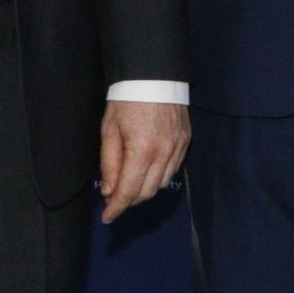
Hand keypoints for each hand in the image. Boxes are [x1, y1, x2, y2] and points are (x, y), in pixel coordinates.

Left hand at [97, 100, 189, 223]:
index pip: (129, 190)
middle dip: (129, 201)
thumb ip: (110, 163)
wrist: (154, 75)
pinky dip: (159, 177)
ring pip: (162, 184)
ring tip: (130, 187)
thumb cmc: (126, 100)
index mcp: (142, 149)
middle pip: (147, 192)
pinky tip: (147, 172)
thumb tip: (109, 191)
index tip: (107, 218)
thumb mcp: (109, 130)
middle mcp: (164, 152)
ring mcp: (178, 147)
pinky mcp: (186, 141)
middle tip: (114, 200)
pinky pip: (173, 170)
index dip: (116, 208)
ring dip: (144, 191)